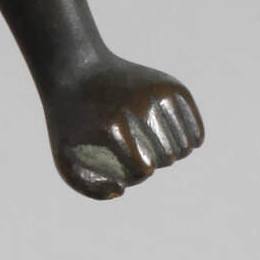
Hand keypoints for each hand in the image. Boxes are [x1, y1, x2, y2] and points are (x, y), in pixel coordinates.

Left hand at [44, 54, 203, 199]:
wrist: (77, 69)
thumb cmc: (70, 122)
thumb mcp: (64, 157)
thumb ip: (88, 188)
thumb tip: (123, 190)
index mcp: (112, 126)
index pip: (142, 171)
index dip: (134, 177)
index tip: (121, 168)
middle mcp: (137, 106)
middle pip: (165, 159)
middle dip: (153, 165)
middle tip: (137, 155)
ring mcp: (157, 93)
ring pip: (183, 146)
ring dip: (171, 156)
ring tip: (155, 151)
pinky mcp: (172, 86)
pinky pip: (195, 128)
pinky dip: (191, 141)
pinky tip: (181, 144)